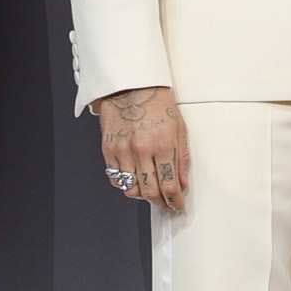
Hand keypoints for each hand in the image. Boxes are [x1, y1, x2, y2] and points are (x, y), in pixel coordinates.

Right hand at [96, 85, 190, 211]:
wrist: (130, 85)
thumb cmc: (156, 102)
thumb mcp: (178, 127)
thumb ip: (181, 157)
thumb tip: (182, 182)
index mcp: (162, 144)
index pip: (169, 185)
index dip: (174, 201)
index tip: (177, 205)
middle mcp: (141, 150)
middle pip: (150, 192)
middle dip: (160, 203)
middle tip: (165, 204)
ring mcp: (122, 150)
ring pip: (131, 189)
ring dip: (142, 196)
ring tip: (150, 192)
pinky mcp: (108, 149)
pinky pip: (115, 178)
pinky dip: (125, 184)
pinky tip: (134, 180)